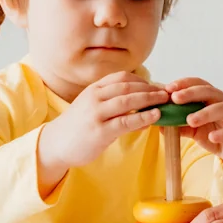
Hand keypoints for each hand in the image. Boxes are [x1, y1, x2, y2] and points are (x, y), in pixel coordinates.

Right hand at [36, 71, 166, 193]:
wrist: (55, 144)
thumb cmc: (78, 126)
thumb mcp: (93, 106)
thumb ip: (114, 102)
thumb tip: (143, 103)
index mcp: (94, 89)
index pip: (123, 77)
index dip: (143, 80)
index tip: (157, 85)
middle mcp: (95, 97)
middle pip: (128, 86)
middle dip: (150, 88)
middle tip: (167, 92)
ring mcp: (96, 114)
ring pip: (128, 101)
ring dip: (149, 99)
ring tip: (165, 102)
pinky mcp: (100, 131)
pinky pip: (126, 121)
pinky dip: (143, 117)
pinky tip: (155, 117)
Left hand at [167, 77, 222, 185]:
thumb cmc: (217, 135)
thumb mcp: (195, 130)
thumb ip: (180, 125)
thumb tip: (159, 124)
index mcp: (212, 99)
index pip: (199, 84)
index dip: (184, 84)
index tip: (168, 88)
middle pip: (209, 91)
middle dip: (191, 93)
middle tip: (175, 98)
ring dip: (205, 113)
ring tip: (190, 120)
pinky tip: (212, 137)